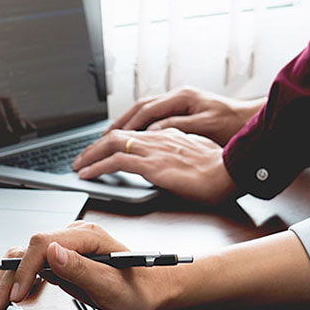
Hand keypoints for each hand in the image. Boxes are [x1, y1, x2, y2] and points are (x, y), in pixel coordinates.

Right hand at [0, 221, 177, 309]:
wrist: (154, 291)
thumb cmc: (141, 289)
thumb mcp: (114, 286)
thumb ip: (82, 269)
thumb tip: (51, 253)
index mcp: (87, 236)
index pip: (42, 242)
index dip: (25, 269)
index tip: (17, 295)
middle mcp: (74, 237)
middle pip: (27, 249)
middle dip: (7, 278)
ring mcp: (66, 247)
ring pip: (24, 257)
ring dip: (6, 279)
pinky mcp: (62, 260)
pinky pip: (31, 265)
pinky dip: (15, 279)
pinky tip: (4, 292)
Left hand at [72, 128, 237, 204]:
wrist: (231, 171)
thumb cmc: (220, 168)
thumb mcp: (196, 155)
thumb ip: (180, 153)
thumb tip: (170, 159)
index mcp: (167, 135)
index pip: (132, 134)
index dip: (112, 142)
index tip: (100, 150)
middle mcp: (156, 138)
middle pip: (116, 135)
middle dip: (94, 147)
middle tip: (81, 158)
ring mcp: (153, 149)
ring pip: (111, 144)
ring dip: (90, 155)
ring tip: (78, 166)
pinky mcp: (152, 165)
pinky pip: (116, 162)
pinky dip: (97, 167)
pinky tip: (87, 175)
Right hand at [107, 87, 263, 145]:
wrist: (254, 123)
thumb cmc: (235, 125)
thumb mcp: (205, 127)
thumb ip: (176, 127)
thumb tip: (152, 130)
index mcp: (183, 98)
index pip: (145, 111)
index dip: (126, 126)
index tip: (111, 139)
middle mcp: (179, 96)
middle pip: (140, 108)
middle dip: (119, 124)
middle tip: (102, 139)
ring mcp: (180, 103)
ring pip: (145, 111)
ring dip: (127, 124)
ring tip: (111, 138)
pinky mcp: (184, 112)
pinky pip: (154, 117)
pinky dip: (139, 126)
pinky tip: (133, 137)